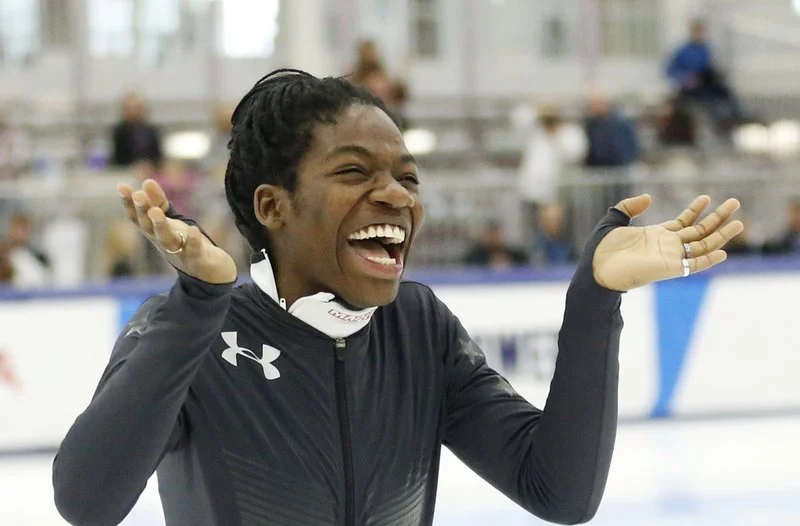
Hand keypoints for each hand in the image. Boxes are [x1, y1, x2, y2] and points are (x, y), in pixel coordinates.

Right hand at [117, 179, 236, 283]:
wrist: (210, 274)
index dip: (129, 204)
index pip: (138, 218)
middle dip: (143, 211)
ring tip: (156, 212)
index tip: (122, 187)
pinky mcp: (199, 260)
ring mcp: (180, 253)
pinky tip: (193, 230)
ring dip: (160, 226)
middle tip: (138, 195)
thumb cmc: (186, 244)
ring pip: (167, 240)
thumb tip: (146, 182)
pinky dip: (193, 242)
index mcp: (155, 233)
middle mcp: (163, 243)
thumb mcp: (171, 222)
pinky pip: (194, 251)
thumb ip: (159, 203)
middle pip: (149, 227)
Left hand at [593, 194, 743, 291]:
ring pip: (703, 245)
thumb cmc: (601, 249)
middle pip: (699, 231)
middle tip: (735, 202)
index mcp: (656, 235)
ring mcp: (670, 257)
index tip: (707, 197)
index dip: (695, 210)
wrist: (595, 269)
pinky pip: (694, 264)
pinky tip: (723, 252)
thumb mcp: (613, 221)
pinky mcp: (669, 268)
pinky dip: (708, 260)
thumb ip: (629, 207)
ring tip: (740, 221)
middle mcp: (667, 246)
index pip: (683, 222)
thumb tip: (648, 198)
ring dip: (722, 235)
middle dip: (718, 217)